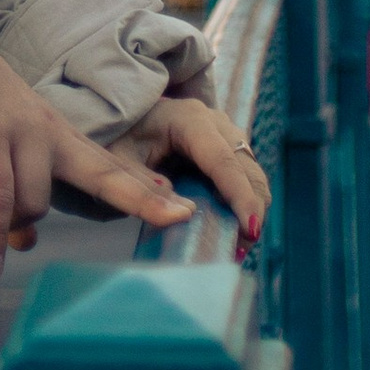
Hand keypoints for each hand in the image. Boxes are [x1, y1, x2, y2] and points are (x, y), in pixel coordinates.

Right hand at [0, 40, 189, 275]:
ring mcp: (23, 135)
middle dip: (144, 198)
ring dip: (8, 230)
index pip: (111, 168)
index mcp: (61, 138)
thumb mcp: (5, 157)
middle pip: (106, 173)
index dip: (145, 190)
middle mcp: (51, 135)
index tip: (182, 208)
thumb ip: (20, 199)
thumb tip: (23, 244)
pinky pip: (0, 197)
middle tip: (183, 218)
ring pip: (37, 202)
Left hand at [116, 93, 269, 245]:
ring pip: (252, 175)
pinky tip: (231, 229)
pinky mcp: (227, 148)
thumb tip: (185, 215)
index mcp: (189, 120)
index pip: (223, 161)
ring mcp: (225, 133)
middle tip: (240, 250)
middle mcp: (214, 122)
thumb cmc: (117, 138)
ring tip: (236, 246)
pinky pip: (245, 177)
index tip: (249, 231)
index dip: (240, 196)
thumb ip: (144, 189)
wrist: (122, 120)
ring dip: (250, 209)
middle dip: (251, 210)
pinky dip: (243, 204)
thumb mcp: (119, 163)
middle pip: (247, 169)